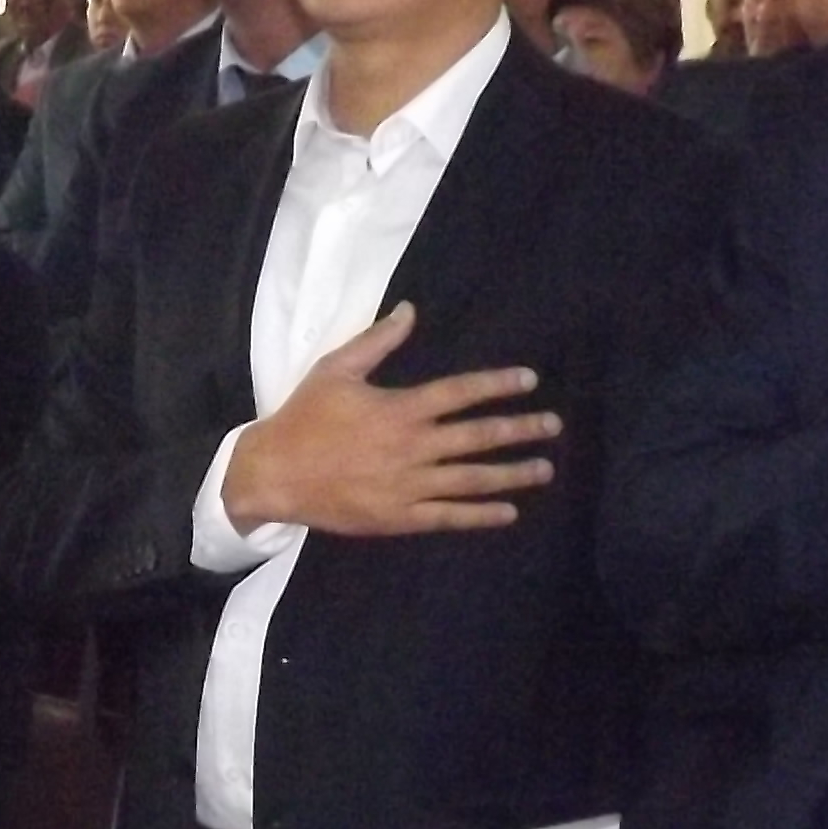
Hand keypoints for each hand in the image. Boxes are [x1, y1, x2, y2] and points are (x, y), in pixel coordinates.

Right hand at [218, 303, 557, 538]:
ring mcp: (409, 486)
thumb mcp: (335, 370)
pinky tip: (509, 512)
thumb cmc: (304, 418)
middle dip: (519, 430)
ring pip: (472, 479)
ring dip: (512, 474)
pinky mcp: (400, 517)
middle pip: (477, 437)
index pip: (460, 393)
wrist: (274, 475)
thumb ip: (378, 341)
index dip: (497, 385)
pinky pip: (449, 517)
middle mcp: (412, 447)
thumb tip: (410, 310)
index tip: (530, 380)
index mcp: (400, 409)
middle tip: (553, 425)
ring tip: (544, 469)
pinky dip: (481, 515)